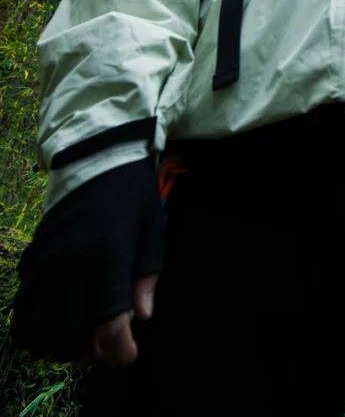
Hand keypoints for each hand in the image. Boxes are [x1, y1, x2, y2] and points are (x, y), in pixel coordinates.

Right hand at [13, 158, 163, 364]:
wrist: (95, 157)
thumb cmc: (132, 195)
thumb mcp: (152, 230)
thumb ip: (147, 276)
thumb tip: (142, 319)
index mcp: (108, 254)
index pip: (108, 319)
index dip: (118, 349)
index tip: (127, 357)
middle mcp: (71, 261)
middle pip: (68, 332)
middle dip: (87, 352)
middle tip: (103, 348)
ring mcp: (46, 261)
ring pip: (39, 326)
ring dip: (58, 344)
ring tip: (78, 338)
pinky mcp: (31, 258)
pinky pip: (22, 307)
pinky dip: (33, 326)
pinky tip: (52, 322)